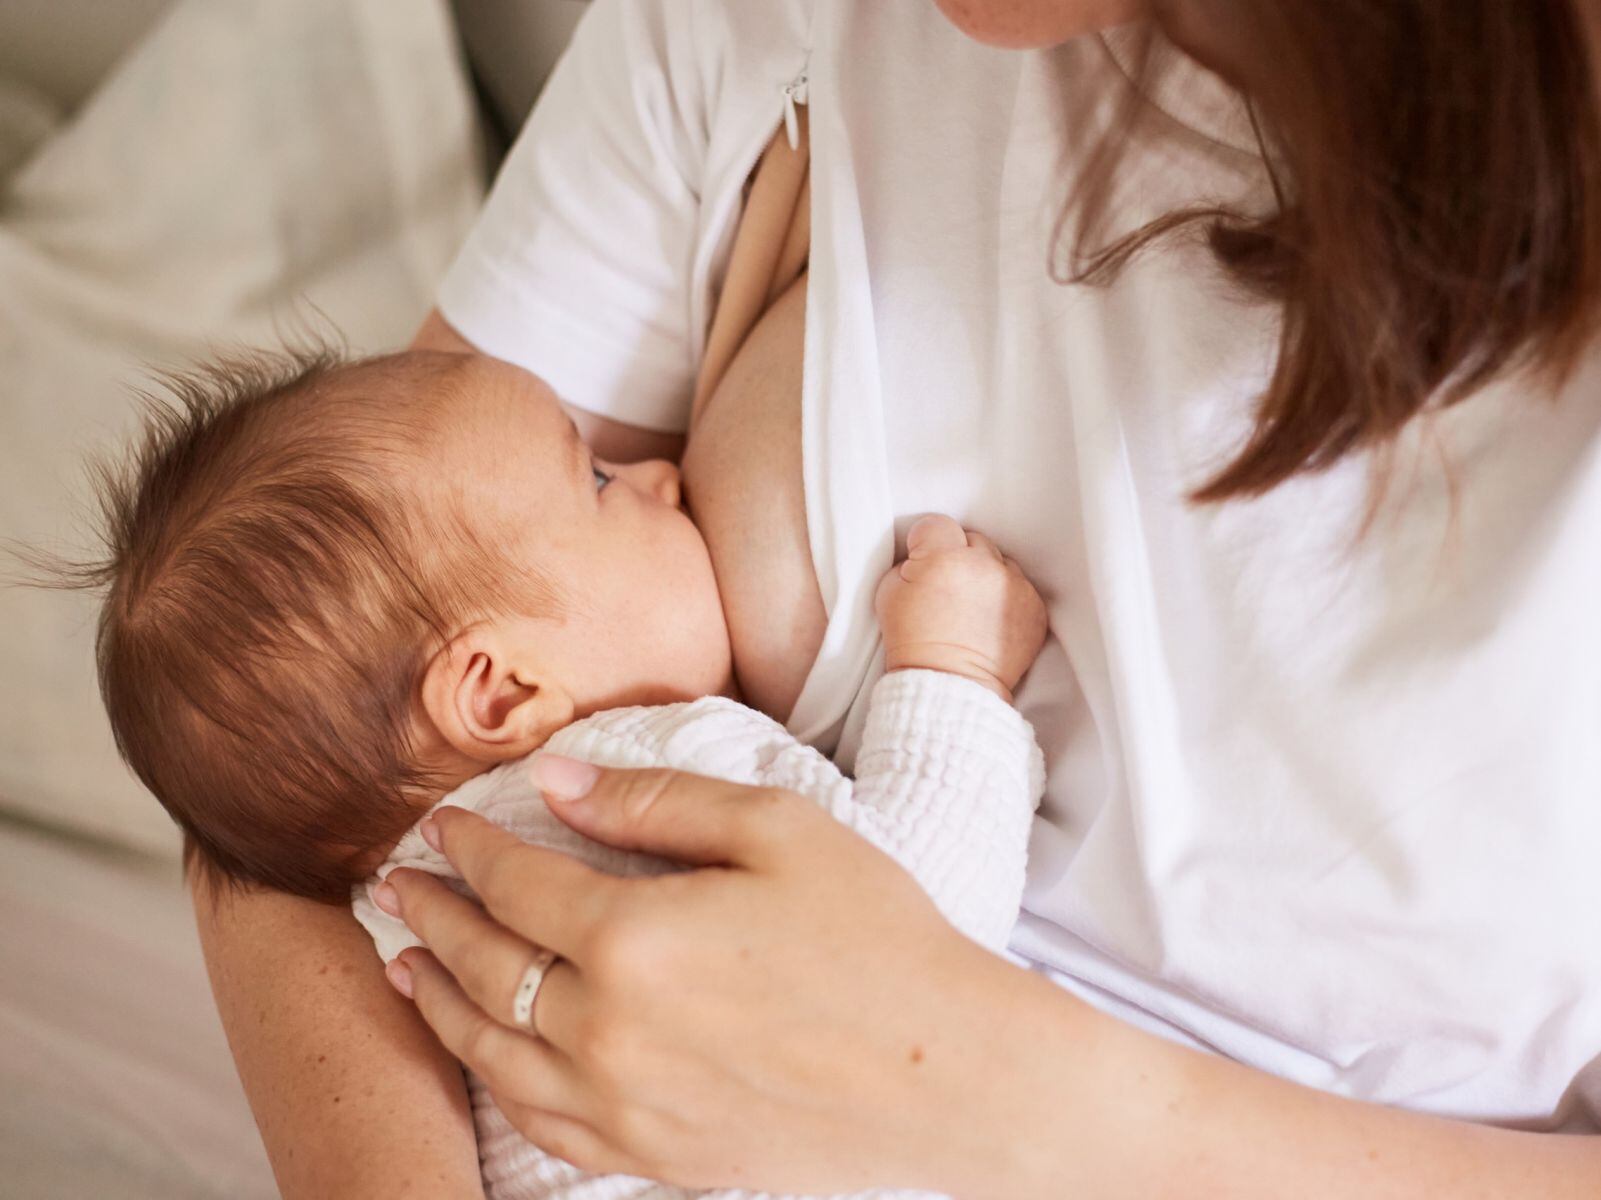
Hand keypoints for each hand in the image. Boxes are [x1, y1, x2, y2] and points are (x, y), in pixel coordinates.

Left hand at [378, 759, 1026, 1193]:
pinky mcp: (652, 1155)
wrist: (947, 1074)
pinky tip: (483, 1055)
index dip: (470, 847)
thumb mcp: (777, 830)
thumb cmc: (876, 936)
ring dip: (435, 1001)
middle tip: (392, 886)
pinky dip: (493, 1081)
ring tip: (403, 966)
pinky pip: (540, 1122)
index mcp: (635, 937)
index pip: (516, 882)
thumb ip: (657, 802)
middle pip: (485, 965)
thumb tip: (559, 781)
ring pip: (491, 1051)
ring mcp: (623, 1104)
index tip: (442, 825)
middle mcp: (607, 1029)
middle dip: (431, 917)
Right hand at [875, 514, 1048, 701]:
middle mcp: (983, 566)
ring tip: (972, 606)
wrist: (948, 685)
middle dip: (960, 556)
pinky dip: (1006, 598)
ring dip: (986, 575)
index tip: (923, 560)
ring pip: (1000, 561)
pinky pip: (1021, 587)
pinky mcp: (1034, 607)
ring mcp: (1014, 586)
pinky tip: (989, 619)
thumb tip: (922, 555)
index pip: (937, 525)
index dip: (926, 542)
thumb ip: (907, 563)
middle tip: (948, 587)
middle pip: (973, 539)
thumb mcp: (888, 594)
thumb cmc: (912, 642)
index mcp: (943, 558)